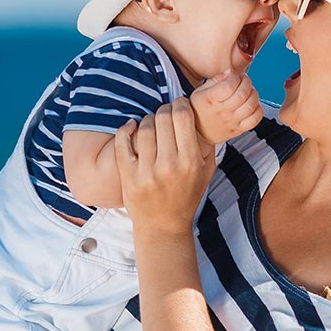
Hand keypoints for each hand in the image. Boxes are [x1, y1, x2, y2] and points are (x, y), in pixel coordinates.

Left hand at [115, 98, 215, 233]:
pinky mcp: (128, 176)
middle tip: (166, 113)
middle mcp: (169, 165)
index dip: (180, 104)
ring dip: (148, 120)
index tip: (180, 104)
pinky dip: (125, 130)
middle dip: (165, 110)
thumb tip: (204, 116)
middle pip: (163, 118)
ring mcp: (146, 171)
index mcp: (190, 161)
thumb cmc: (187, 197)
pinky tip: (132, 127)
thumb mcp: (206, 173)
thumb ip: (208, 146)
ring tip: (152, 124)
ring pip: (144, 127)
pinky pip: (122, 143)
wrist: (163, 226)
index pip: (182, 117)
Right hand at [190, 70, 262, 144]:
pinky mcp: (239, 129)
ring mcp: (232, 121)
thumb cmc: (200, 110)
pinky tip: (252, 104)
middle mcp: (222, 111)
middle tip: (244, 80)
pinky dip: (258, 109)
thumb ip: (216, 80)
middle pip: (242, 94)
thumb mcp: (200, 91)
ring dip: (253, 94)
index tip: (234, 75)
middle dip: (247, 82)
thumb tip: (231, 72)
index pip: (229, 86)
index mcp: (211, 99)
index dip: (235, 77)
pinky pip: (255, 119)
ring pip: (251, 106)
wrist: (199, 133)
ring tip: (248, 91)